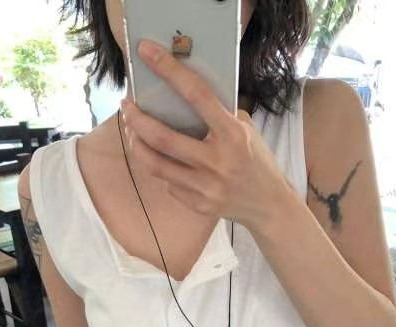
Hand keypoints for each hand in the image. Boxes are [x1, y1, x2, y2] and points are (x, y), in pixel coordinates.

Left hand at [121, 39, 291, 232]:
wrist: (269, 205)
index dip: (169, 71)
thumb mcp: (246, 131)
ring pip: (156, 164)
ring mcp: (206, 186)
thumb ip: (218, 116)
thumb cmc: (255, 160)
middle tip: (126, 106)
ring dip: (137, 144)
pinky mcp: (198, 204)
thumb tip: (181, 95)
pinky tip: (162, 160)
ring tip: (132, 131)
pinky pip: (168, 183)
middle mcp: (218, 161)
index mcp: (232, 134)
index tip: (146, 52)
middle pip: (162, 138)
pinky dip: (161, 168)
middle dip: (136, 119)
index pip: (197, 95)